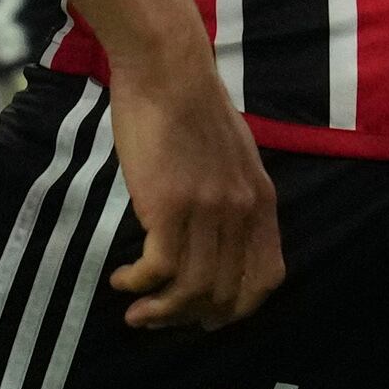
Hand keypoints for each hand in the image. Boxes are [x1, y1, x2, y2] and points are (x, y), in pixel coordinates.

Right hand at [100, 51, 285, 329]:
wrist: (167, 69)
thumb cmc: (191, 105)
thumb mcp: (234, 155)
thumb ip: (233, 196)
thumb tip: (218, 235)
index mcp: (262, 201)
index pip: (266, 279)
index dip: (237, 308)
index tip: (206, 315)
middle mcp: (241, 213)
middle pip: (225, 294)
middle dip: (191, 318)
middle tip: (160, 319)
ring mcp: (207, 212)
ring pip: (192, 291)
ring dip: (160, 311)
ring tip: (135, 312)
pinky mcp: (170, 207)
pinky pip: (159, 270)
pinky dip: (139, 284)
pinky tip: (122, 280)